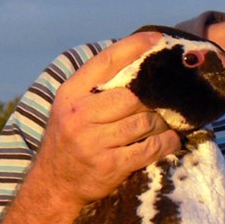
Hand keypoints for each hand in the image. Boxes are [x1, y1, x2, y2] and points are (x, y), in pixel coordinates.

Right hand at [27, 30, 182, 207]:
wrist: (54, 184)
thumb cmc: (69, 138)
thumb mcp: (71, 106)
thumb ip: (96, 87)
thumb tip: (137, 61)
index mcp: (71, 94)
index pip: (106, 62)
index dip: (133, 47)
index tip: (157, 38)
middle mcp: (80, 115)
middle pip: (132, 96)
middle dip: (153, 98)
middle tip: (165, 98)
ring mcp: (94, 142)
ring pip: (145, 121)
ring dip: (161, 122)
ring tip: (165, 121)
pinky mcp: (110, 165)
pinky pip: (150, 148)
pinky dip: (166, 143)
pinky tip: (170, 140)